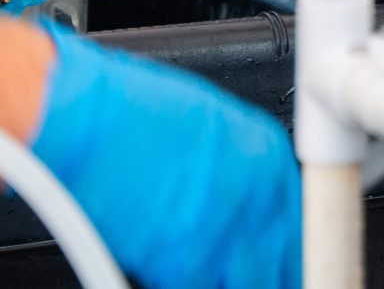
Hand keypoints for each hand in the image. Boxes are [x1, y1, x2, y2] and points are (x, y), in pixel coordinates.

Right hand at [32, 28, 300, 288]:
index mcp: (265, 154)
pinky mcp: (186, 261)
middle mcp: (256, 194)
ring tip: (213, 276)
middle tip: (257, 277)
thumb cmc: (127, 112)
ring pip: (256, 284)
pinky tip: (173, 277)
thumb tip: (243, 197)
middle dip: (275, 274)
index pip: (301, 219)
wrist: (81, 119)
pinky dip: (193, 287)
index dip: (290, 247)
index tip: (283, 261)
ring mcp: (225, 230)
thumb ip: (237, 167)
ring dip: (240, 284)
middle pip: (287, 259)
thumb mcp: (205, 124)